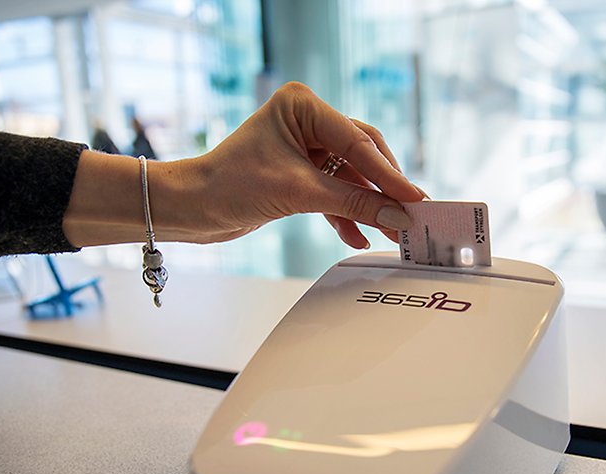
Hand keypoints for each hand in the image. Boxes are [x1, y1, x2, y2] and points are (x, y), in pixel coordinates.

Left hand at [186, 82, 424, 248]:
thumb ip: (352, 203)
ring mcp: (304, 146)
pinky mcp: (300, 173)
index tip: (414, 199)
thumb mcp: (298, 193)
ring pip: (351, 177)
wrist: (191, 209)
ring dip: (368, 206)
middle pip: (361, 155)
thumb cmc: (229, 185)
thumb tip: (397, 216)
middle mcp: (306, 120)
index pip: (358, 141)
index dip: (388, 174)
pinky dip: (345, 214)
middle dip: (382, 190)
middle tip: (409, 216)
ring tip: (391, 233)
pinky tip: (358, 236)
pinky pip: (334, 191)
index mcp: (302, 105)